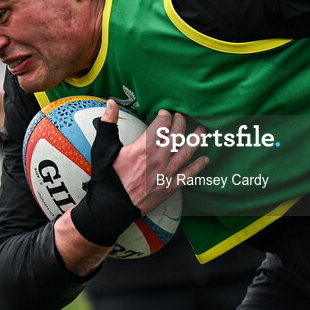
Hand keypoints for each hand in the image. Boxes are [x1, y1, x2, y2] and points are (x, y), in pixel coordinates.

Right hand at [108, 100, 209, 214]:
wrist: (112, 206)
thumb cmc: (108, 178)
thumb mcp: (104, 147)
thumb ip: (108, 123)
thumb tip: (111, 103)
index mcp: (144, 147)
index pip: (162, 124)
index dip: (165, 116)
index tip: (165, 114)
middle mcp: (159, 158)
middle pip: (177, 134)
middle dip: (181, 122)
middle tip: (181, 118)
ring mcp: (166, 172)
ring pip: (187, 151)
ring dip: (196, 140)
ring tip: (201, 132)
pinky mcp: (170, 186)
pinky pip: (189, 174)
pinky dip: (198, 166)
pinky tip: (205, 159)